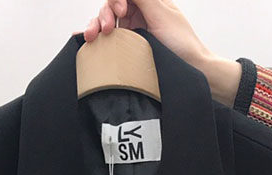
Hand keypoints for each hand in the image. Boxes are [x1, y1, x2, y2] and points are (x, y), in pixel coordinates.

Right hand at [80, 0, 241, 105]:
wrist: (190, 69)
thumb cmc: (181, 42)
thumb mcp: (161, 14)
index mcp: (147, 2)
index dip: (116, 0)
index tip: (122, 10)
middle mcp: (138, 15)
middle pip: (111, 7)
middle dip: (104, 14)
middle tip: (107, 29)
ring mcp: (132, 32)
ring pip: (106, 22)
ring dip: (95, 25)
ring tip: (91, 36)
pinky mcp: (127, 49)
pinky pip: (108, 40)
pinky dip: (94, 37)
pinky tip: (81, 38)